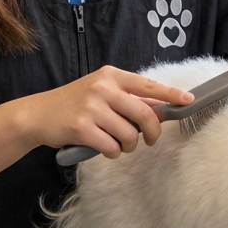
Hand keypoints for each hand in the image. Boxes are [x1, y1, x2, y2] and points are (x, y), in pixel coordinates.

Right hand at [18, 66, 193, 157]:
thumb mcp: (100, 93)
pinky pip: (112, 147)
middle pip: (145, 114)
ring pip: (129, 135)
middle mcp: (103, 88)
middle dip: (152, 132)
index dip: (170, 95)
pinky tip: (102, 147)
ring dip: (127, 146)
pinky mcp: (82, 127)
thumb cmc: (74, 104)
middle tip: (149, 140)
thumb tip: (159, 111)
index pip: (148, 85)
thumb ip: (127, 99)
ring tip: (116, 143)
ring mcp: (92, 107)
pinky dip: (111, 152)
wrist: (38, 115)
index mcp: (110, 75)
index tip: (188, 100)